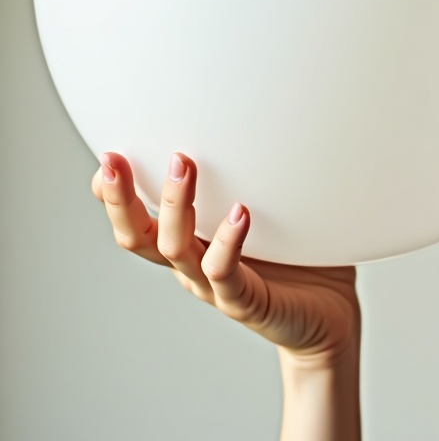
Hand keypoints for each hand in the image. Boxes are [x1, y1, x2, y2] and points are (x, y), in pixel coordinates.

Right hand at [92, 152, 358, 368]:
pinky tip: (240, 213)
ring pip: (176, 248)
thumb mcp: (273, 214)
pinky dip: (228, 241)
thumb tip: (266, 120)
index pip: (138, 220)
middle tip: (112, 159)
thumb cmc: (300, 263)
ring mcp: (214, 286)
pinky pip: (226, 271)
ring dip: (176, 205)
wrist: (328, 320)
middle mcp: (193, 265)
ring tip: (183, 164)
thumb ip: (259, 178)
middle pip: (137, 235)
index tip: (108, 156)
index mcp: (191, 244)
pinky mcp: (244, 303)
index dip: (114, 194)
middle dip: (120, 198)